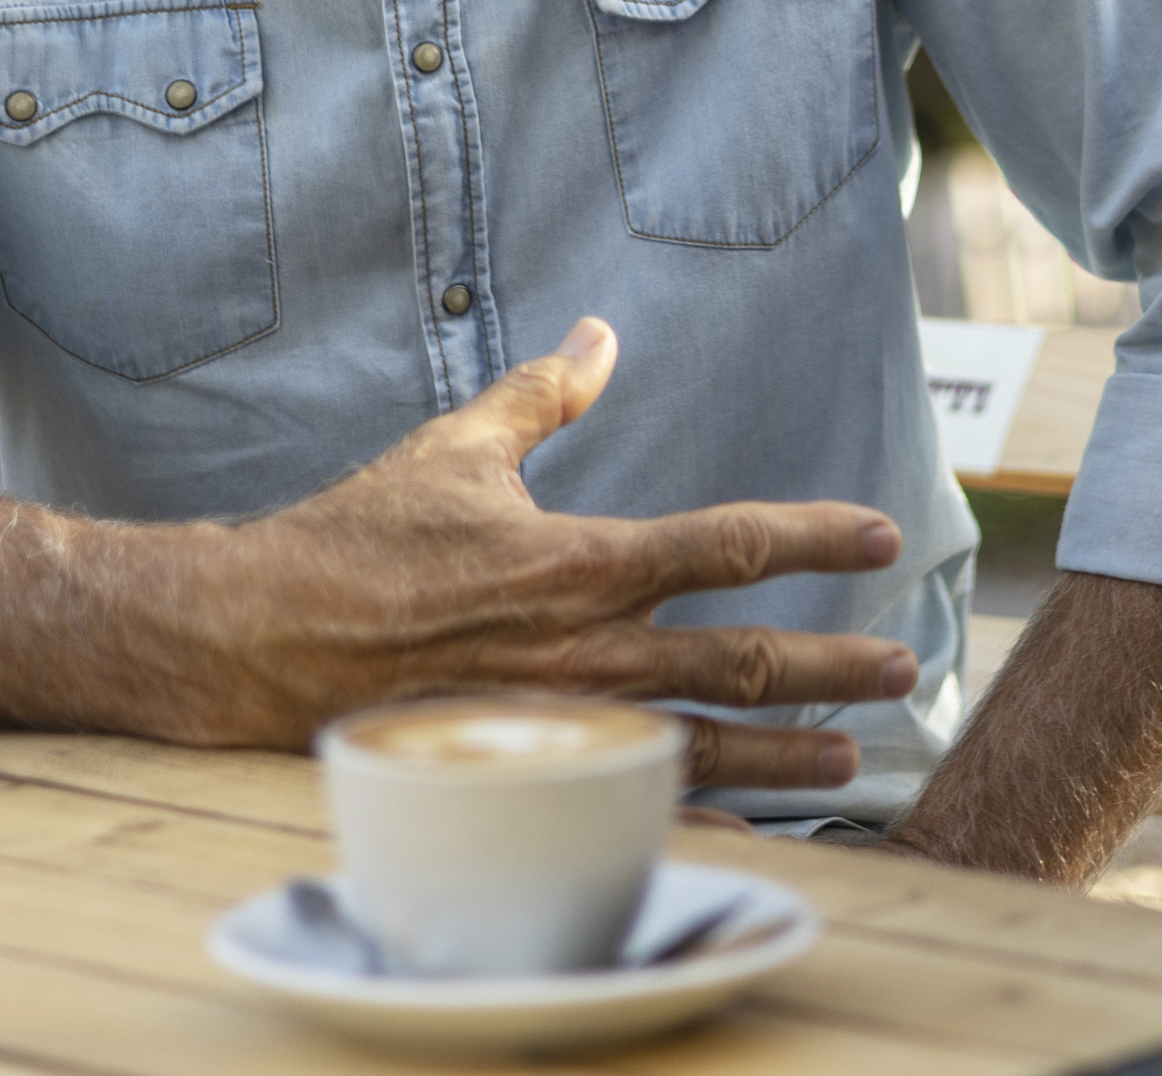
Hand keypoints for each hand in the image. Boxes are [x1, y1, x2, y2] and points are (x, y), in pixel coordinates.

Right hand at [170, 317, 915, 792]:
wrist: (258, 640)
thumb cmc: (355, 541)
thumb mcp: (456, 449)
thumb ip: (543, 395)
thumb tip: (600, 333)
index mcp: (578, 561)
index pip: (728, 544)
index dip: (815, 537)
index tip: (881, 536)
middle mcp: (584, 651)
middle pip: (744, 665)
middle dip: (833, 670)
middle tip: (902, 670)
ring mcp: (559, 725)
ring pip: (705, 749)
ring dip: (789, 758)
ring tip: (853, 765)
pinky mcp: (525, 773)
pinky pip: (629, 807)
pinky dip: (697, 821)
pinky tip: (747, 829)